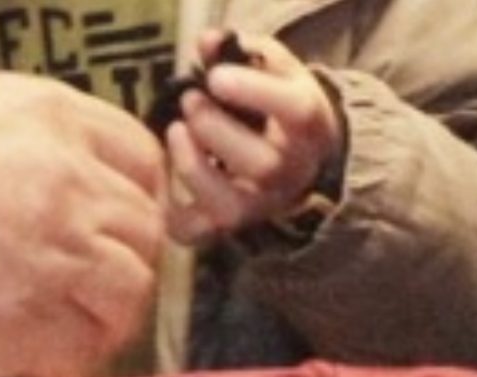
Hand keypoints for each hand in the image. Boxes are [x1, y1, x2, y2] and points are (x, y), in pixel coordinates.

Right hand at [0, 72, 166, 376]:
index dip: (129, 195)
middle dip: (119, 258)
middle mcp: (73, 179)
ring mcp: (68, 251)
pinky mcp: (48, 319)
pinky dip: (73, 352)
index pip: (140, 157)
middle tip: (78, 284)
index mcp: (51, 116)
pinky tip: (35, 352)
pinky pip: (92, 341)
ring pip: (131, 287)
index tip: (107, 222)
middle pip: (142, 227)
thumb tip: (52, 189)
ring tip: (56, 322)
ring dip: (102, 310)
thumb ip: (20, 151)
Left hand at [161, 30, 343, 244]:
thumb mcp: (276, 70)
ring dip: (192, 165)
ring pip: (228, 206)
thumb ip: (245, 50)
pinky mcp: (227, 225)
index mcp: (307, 126)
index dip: (253, 92)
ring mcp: (258, 204)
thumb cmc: (280, 109)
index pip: (296, 112)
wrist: (300, 160)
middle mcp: (289, 173)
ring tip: (177, 131)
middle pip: (261, 164)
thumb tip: (208, 43)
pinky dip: (172, 210)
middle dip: (214, 127)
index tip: (216, 76)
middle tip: (191, 100)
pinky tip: (169, 176)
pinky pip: (194, 233)